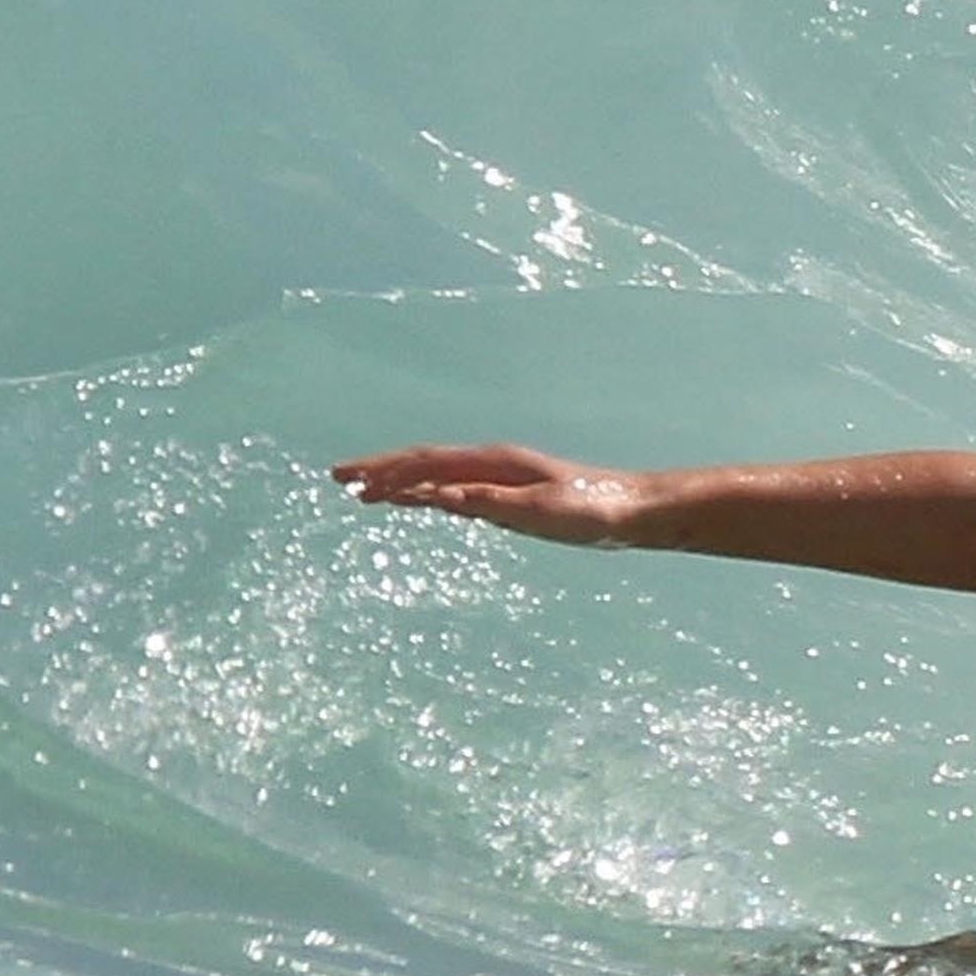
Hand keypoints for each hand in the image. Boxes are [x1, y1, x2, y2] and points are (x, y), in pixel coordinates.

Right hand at [330, 444, 647, 545]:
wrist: (634, 512)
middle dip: (382, 471)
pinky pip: (459, 493)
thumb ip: (489, 503)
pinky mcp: (513, 499)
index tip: (346, 478)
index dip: (384, 469)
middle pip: (426, 465)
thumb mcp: (539, 511)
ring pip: (439, 478)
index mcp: (495, 464)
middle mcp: (494, 466)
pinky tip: (421, 503)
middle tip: (340, 480)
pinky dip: (430, 496)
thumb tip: (438, 497)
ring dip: (402, 483)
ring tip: (367, 494)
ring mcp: (502, 481)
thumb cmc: (593, 511)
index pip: (426, 463)